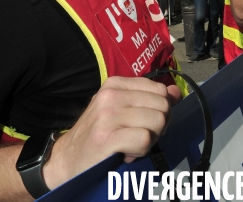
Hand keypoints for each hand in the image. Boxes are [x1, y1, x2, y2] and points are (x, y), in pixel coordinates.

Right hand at [43, 77, 178, 188]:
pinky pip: (144, 139)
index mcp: (115, 84)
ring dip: (150, 140)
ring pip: (156, 121)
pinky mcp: (107, 136)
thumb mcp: (122, 109)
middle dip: (158, 126)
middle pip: (162, 105)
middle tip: (140, 136)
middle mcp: (111, 94)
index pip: (160, 89)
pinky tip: (126, 153)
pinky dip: (140, 151)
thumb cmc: (98, 133)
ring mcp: (108, 114)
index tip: (146, 122)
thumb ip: (148, 99)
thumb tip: (176, 93)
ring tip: (131, 144)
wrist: (66, 159)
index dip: (161, 109)